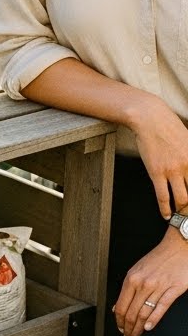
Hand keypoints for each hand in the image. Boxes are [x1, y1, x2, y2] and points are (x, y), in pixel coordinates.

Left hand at [113, 228, 187, 335]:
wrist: (178, 246)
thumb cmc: (158, 258)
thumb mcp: (137, 270)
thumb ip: (127, 289)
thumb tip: (117, 307)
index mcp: (132, 278)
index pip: (121, 306)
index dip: (119, 322)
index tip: (120, 330)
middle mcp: (143, 283)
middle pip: (132, 313)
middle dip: (128, 329)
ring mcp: (159, 287)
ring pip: (145, 313)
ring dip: (139, 328)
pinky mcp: (174, 289)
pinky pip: (161, 307)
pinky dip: (154, 319)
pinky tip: (149, 327)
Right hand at [132, 97, 187, 216]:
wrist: (151, 119)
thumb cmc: (170, 127)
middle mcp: (187, 166)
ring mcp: (172, 170)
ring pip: (182, 199)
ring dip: (182, 211)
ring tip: (181, 216)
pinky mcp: (157, 172)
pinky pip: (163, 196)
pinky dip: (165, 209)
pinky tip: (166, 215)